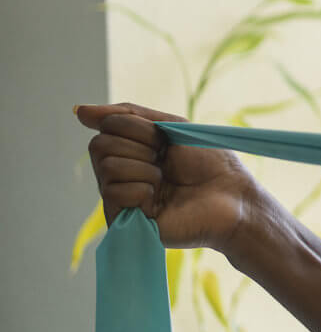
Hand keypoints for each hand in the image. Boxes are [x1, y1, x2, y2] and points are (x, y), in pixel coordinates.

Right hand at [75, 102, 258, 252]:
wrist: (231, 196)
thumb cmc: (209, 161)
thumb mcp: (171, 126)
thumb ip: (127, 115)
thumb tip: (78, 110)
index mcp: (131, 148)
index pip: (106, 125)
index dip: (138, 128)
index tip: (164, 140)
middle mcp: (120, 172)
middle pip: (99, 145)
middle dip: (140, 147)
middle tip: (165, 162)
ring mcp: (120, 197)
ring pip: (106, 167)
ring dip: (145, 169)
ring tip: (166, 182)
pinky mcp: (123, 221)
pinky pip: (114, 192)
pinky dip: (143, 190)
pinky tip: (160, 200)